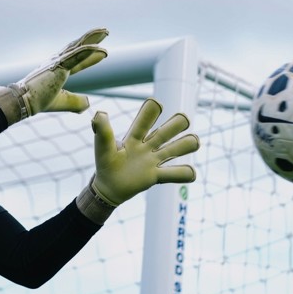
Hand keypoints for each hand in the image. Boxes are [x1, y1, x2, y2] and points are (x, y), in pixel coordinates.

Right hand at [0, 28, 108, 124]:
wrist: (23, 101)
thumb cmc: (37, 101)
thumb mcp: (62, 102)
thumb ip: (75, 102)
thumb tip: (88, 103)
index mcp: (57, 70)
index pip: (78, 60)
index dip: (90, 56)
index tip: (102, 52)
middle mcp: (57, 62)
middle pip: (79, 47)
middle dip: (92, 39)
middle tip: (105, 31)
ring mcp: (58, 62)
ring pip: (79, 45)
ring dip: (93, 37)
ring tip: (105, 31)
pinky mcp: (59, 65)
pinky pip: (77, 55)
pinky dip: (89, 50)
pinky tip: (101, 48)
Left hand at [77, 98, 199, 222]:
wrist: (108, 188)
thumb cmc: (105, 164)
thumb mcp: (103, 148)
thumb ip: (103, 132)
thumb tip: (99, 114)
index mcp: (135, 136)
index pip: (147, 117)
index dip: (153, 109)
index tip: (156, 105)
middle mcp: (148, 145)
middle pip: (169, 129)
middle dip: (179, 122)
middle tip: (183, 120)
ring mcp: (154, 160)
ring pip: (178, 148)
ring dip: (188, 143)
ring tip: (193, 142)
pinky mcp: (157, 176)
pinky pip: (176, 174)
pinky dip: (186, 173)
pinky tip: (190, 173)